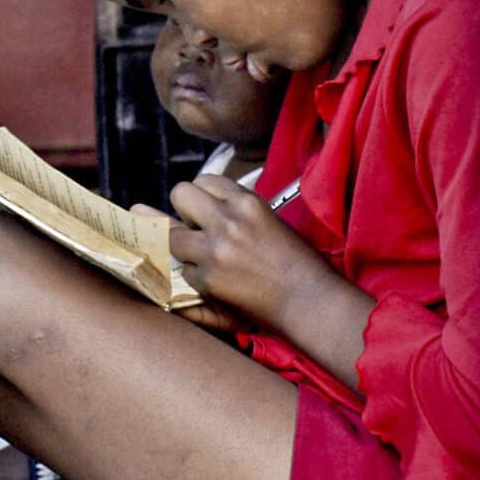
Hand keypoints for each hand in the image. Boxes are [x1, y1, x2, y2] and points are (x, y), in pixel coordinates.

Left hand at [165, 175, 337, 330]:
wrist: (308, 299)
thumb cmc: (297, 261)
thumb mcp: (270, 219)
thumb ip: (239, 210)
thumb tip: (209, 205)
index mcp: (247, 202)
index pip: (205, 180)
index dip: (203, 195)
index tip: (208, 209)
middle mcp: (227, 221)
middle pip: (179, 194)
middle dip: (182, 209)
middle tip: (195, 226)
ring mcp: (214, 250)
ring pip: (171, 236)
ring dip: (183, 244)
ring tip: (202, 255)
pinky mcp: (208, 279)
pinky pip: (185, 270)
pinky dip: (196, 275)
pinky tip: (217, 280)